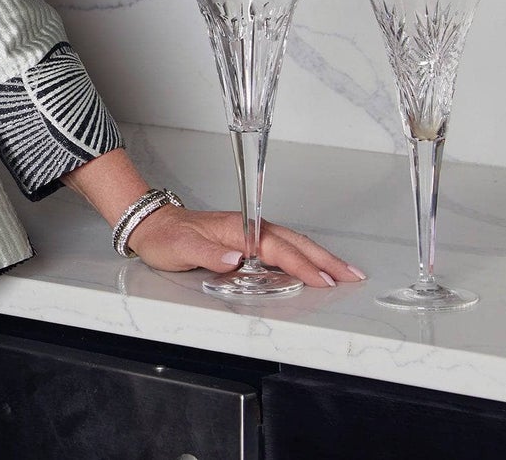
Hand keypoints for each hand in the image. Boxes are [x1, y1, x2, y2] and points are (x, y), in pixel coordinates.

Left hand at [125, 206, 366, 287]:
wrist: (152, 226)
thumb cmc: (166, 237)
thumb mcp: (182, 248)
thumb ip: (209, 254)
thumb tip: (237, 259)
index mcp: (238, 229)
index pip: (278, 249)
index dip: (302, 265)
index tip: (324, 279)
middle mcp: (248, 229)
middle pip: (295, 243)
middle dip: (325, 259)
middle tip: (352, 275)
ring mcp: (249, 233)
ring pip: (292, 244)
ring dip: (319, 257)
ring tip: (343, 271)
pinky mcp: (246, 240)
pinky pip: (282, 247)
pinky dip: (303, 256)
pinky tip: (313, 265)